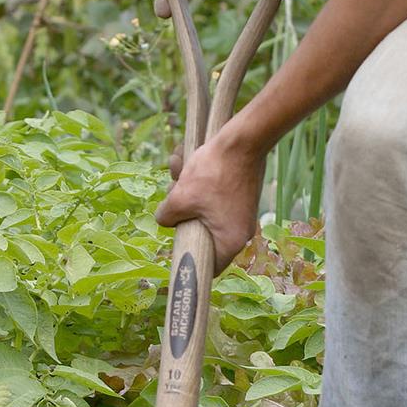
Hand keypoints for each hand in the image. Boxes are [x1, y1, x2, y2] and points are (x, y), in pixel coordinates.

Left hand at [153, 130, 264, 270]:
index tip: (174, 244)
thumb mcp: (180, 197)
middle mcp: (240, 231)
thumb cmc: (214, 173)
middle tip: (174, 192)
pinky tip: (188, 161)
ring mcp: (241, 212)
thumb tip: (164, 220)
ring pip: (203, 210)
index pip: (209, 265)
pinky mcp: (239, 194)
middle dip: (182, 212)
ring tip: (180, 167)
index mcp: (230, 241)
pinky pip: (212, 196)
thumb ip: (166, 216)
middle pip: (201, 233)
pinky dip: (199, 182)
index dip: (188, 257)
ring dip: (186, 191)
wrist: (242, 140)